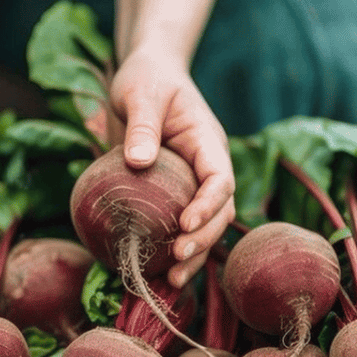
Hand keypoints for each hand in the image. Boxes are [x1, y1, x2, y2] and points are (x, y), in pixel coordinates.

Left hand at [98, 48, 235, 288]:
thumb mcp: (140, 94)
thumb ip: (141, 126)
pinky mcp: (176, 194)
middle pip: (219, 210)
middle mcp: (208, 167)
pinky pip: (181, 226)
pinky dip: (174, 250)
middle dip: (203, 239)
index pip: (219, 179)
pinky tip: (155, 274)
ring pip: (206, 226)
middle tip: (176, 259)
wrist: (147, 76)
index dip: (208, 205)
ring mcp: (194, 183)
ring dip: (194, 255)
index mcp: (208, 142)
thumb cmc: (146, 79)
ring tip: (171, 281)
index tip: (186, 224)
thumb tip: (138, 162)